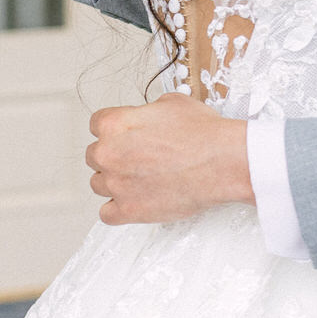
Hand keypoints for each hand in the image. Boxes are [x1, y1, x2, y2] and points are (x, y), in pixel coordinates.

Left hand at [87, 95, 254, 223]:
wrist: (222, 162)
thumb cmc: (203, 133)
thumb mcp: (173, 103)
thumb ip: (147, 112)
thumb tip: (147, 118)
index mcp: (115, 124)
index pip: (96, 124)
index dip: (113, 129)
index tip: (124, 135)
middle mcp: (109, 153)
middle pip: (94, 156)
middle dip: (113, 156)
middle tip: (136, 157)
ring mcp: (117, 184)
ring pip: (98, 184)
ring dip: (114, 181)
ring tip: (138, 179)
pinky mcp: (128, 210)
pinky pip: (106, 214)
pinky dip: (118, 209)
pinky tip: (133, 200)